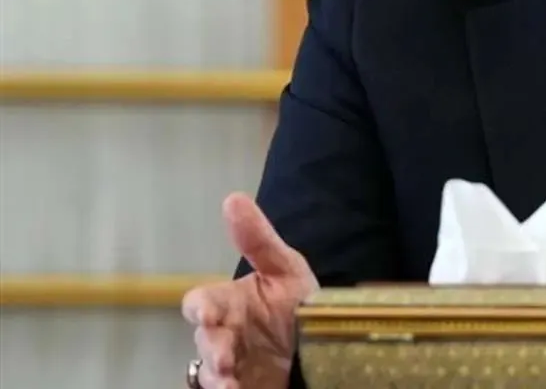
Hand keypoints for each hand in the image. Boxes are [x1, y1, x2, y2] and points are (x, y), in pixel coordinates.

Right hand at [181, 193, 317, 388]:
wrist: (323, 346)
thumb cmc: (297, 304)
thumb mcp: (286, 269)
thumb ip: (258, 240)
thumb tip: (233, 199)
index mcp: (231, 303)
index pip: (201, 301)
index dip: (199, 307)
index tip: (207, 314)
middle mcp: (225, 333)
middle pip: (204, 340)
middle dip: (212, 348)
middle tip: (225, 358)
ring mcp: (231, 364)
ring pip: (208, 371)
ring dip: (216, 377)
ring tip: (229, 384)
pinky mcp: (242, 386)